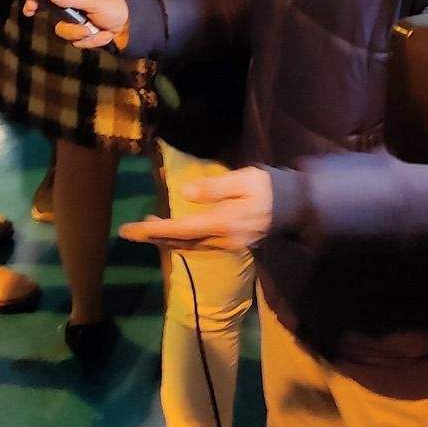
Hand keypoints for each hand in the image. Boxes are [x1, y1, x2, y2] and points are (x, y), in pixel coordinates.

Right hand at [21, 0, 127, 48]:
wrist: (131, 28)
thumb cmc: (115, 8)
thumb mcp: (95, 1)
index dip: (38, 0)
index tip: (29, 9)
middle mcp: (73, 6)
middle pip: (56, 18)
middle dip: (71, 26)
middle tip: (84, 27)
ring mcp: (77, 22)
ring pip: (65, 33)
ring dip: (82, 35)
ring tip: (97, 31)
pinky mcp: (82, 35)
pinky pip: (78, 42)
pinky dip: (91, 41)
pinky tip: (103, 35)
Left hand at [121, 167, 272, 250]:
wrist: (297, 207)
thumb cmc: (270, 187)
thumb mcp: (244, 179)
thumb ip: (214, 188)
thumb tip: (185, 195)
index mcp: (223, 223)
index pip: (180, 229)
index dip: (153, 231)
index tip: (130, 230)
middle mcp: (222, 240)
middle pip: (181, 243)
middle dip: (154, 238)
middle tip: (130, 232)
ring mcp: (229, 245)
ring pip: (190, 247)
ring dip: (167, 240)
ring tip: (147, 230)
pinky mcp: (233, 245)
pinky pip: (200, 246)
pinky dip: (182, 241)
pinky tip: (175, 234)